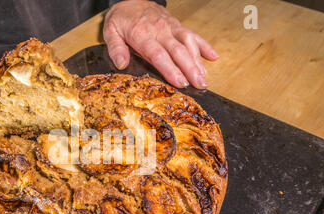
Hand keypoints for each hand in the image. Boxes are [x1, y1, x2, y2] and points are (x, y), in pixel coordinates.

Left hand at [103, 0, 218, 88]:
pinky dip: (204, 45)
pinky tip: (213, 57)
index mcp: (142, 35)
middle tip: (199, 85)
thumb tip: (121, 64)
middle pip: (178, 51)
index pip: (159, 55)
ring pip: (188, 43)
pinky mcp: (177, 25)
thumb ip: (115, 48)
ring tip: (204, 78)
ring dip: (198, 61)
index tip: (180, 83)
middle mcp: (160, 31)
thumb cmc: (121, 19)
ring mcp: (171, 27)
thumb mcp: (110, 32)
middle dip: (190, 69)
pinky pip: (192, 34)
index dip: (171, 69)